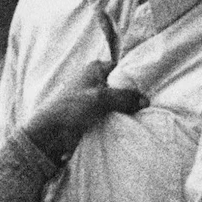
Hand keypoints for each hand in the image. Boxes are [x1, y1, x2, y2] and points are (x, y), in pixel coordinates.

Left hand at [20, 58, 143, 159]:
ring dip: (125, 109)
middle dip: (132, 96)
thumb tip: (145, 101)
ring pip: (117, 102)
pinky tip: (130, 122)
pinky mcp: (91, 114)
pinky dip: (118, 118)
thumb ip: (124, 97)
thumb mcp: (101, 98)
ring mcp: (93, 98)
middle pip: (121, 86)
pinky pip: (110, 114)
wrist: (50, 133)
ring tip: (144, 114)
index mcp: (95, 69)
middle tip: (149, 103)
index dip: (135, 78)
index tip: (151, 87)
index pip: (122, 69)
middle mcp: (94, 80)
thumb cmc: (71, 108)